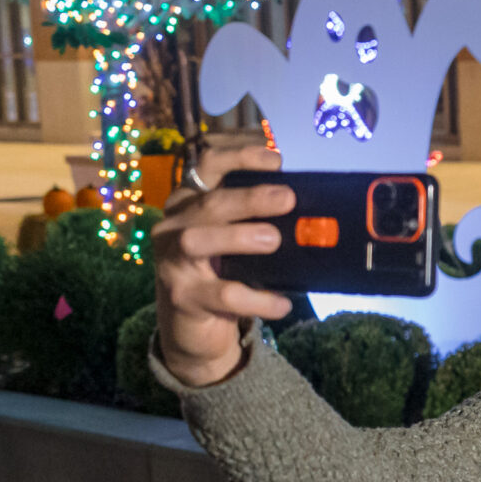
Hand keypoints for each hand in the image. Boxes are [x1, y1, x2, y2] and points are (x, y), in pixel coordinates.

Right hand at [149, 141, 293, 387]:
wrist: (191, 325)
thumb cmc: (220, 271)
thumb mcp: (233, 237)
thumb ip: (256, 217)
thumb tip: (308, 205)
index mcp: (189, 201)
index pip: (208, 165)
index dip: (240, 156)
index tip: (277, 160)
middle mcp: (173, 225)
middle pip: (208, 203)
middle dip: (249, 198)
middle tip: (287, 199)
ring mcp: (172, 262)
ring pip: (198, 241)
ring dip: (238, 237)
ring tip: (274, 240)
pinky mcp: (182, 297)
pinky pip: (221, 296)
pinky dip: (256, 299)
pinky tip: (282, 303)